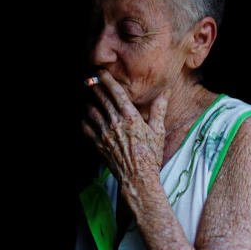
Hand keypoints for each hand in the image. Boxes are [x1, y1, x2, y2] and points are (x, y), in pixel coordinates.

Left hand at [82, 71, 168, 193]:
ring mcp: (105, 134)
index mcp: (131, 117)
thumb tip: (166, 90)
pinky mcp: (98, 144)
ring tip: (89, 96)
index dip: (107, 80)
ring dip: (89, 101)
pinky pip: (85, 127)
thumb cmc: (150, 155)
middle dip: (95, 86)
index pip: (116, 92)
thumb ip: (159, 108)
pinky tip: (86, 116)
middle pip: (100, 98)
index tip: (101, 72)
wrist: (138, 178)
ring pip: (91, 110)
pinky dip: (84, 119)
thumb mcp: (158, 130)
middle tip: (92, 79)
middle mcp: (115, 123)